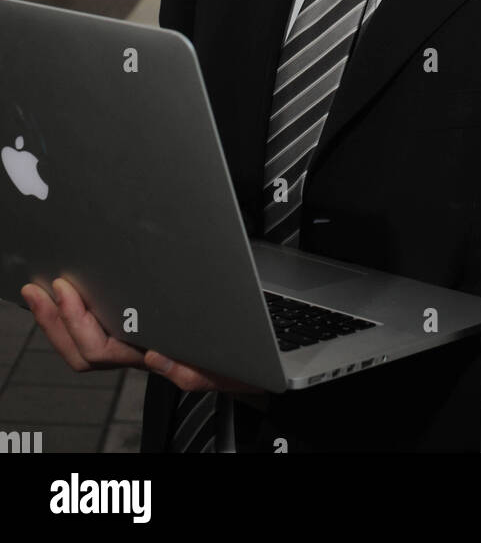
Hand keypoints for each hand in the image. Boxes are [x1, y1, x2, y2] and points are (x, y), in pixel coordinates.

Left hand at [21, 278, 262, 395]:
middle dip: (53, 321)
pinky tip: (71, 297)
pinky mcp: (147, 326)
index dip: (74, 321)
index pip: (100, 349)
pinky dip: (79, 313)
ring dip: (59, 318)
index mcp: (156, 357)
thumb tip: (156, 358)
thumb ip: (193, 372)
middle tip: (37, 289)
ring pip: (87, 343)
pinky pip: (103, 328)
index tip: (63, 289)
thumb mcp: (227, 371)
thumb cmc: (247, 365)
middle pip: (83, 349)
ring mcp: (142, 342)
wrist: (262, 366)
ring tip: (43, 292)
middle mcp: (142, 352)